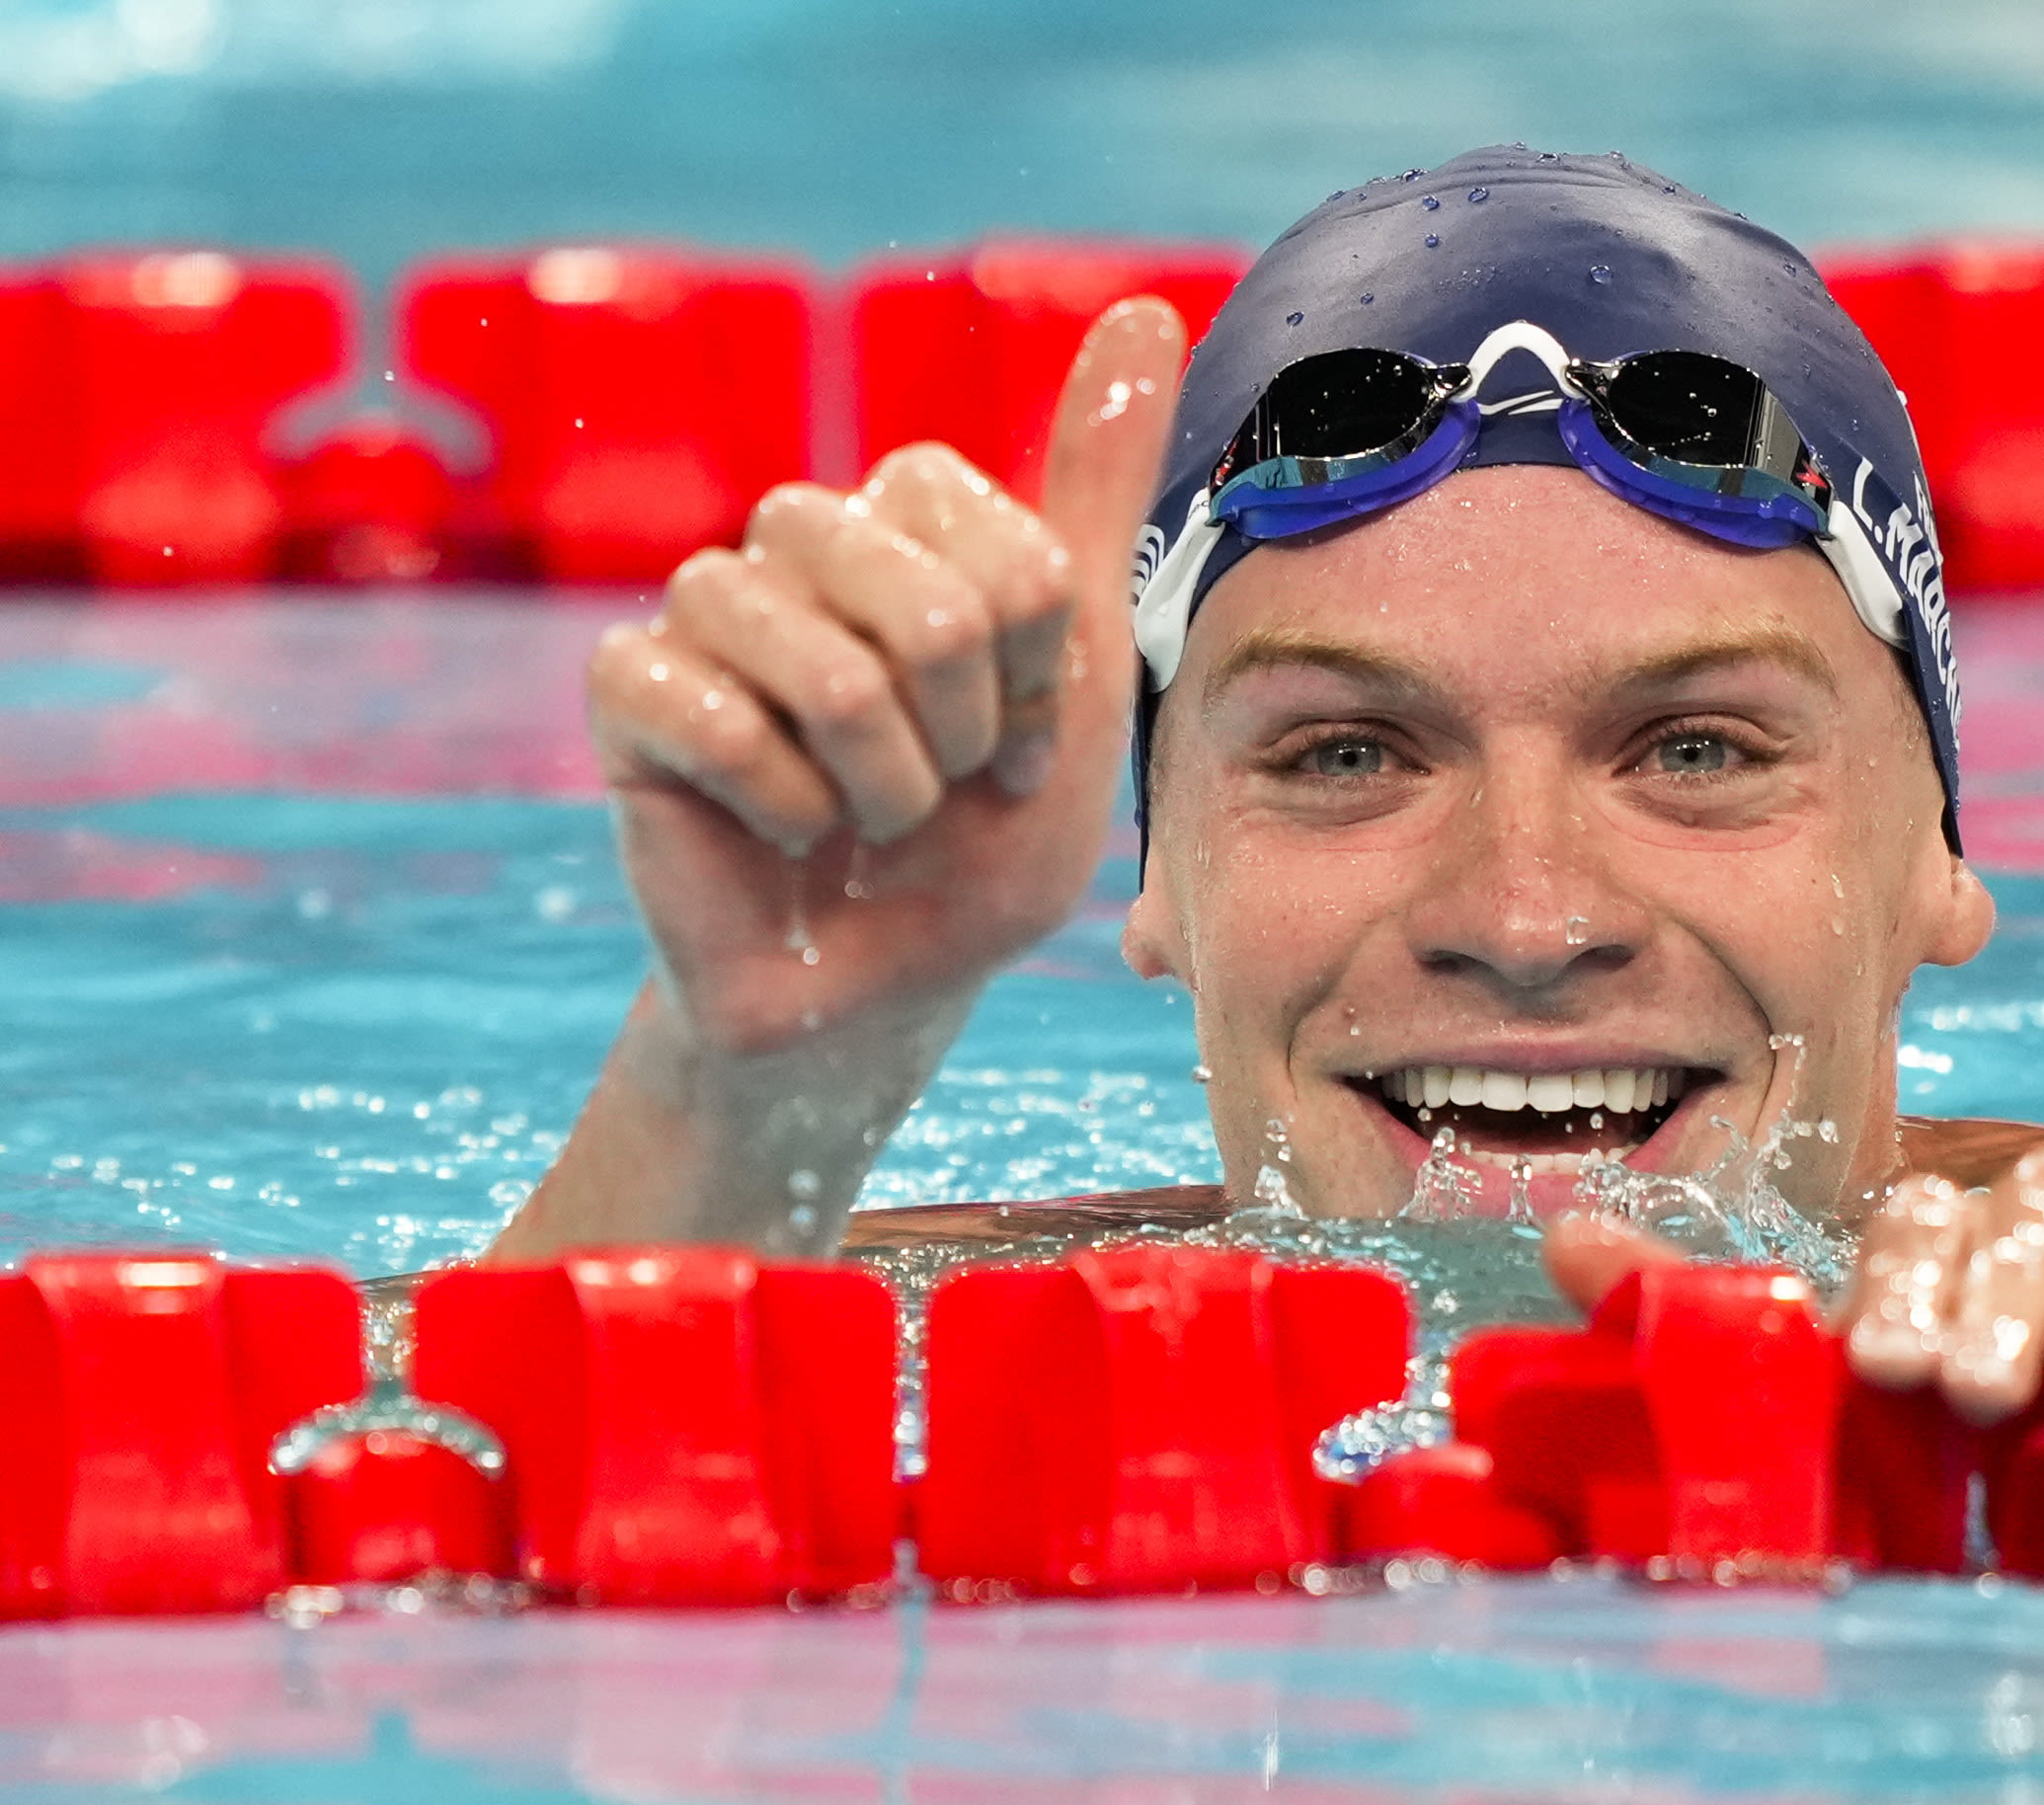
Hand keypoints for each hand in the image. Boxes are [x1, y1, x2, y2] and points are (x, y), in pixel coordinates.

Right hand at [583, 300, 1187, 1055]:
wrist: (882, 990)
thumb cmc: (982, 837)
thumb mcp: (1079, 670)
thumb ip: (1096, 489)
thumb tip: (1145, 306)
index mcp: (910, 519)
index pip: (1007, 549)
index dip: (1036, 673)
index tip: (1026, 742)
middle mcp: (801, 538)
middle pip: (919, 592)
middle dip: (965, 727)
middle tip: (948, 786)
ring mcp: (705, 606)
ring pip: (820, 661)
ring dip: (881, 781)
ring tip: (869, 818)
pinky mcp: (628, 689)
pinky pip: (721, 720)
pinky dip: (786, 810)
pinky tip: (782, 837)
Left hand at [1540, 1147, 2043, 1430]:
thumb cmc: (1975, 1400)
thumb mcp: (1838, 1375)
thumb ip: (1697, 1305)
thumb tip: (1557, 1236)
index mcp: (1934, 1238)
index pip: (1912, 1226)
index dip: (1899, 1287)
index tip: (1885, 1366)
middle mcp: (2026, 1214)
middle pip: (2006, 1226)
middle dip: (1987, 1309)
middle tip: (1973, 1391)